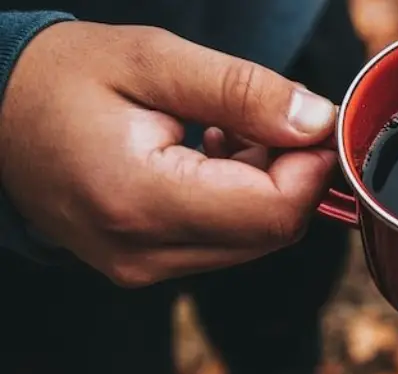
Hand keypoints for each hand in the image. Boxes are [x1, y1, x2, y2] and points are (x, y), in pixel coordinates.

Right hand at [0, 22, 338, 286]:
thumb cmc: (61, 77)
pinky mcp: (144, 267)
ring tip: (223, 129)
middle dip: (291, 174)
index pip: (271, 212)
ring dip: (264, 186)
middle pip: (270, 232)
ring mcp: (141, 268)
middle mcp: (142, 253)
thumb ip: (242, 92)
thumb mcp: (154, 61)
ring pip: (252, 240)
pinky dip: (236, 200)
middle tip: (269, 117)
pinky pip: (222, 243)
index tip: (316, 123)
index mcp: (139, 200)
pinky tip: (207, 155)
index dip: (312, 168)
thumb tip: (317, 121)